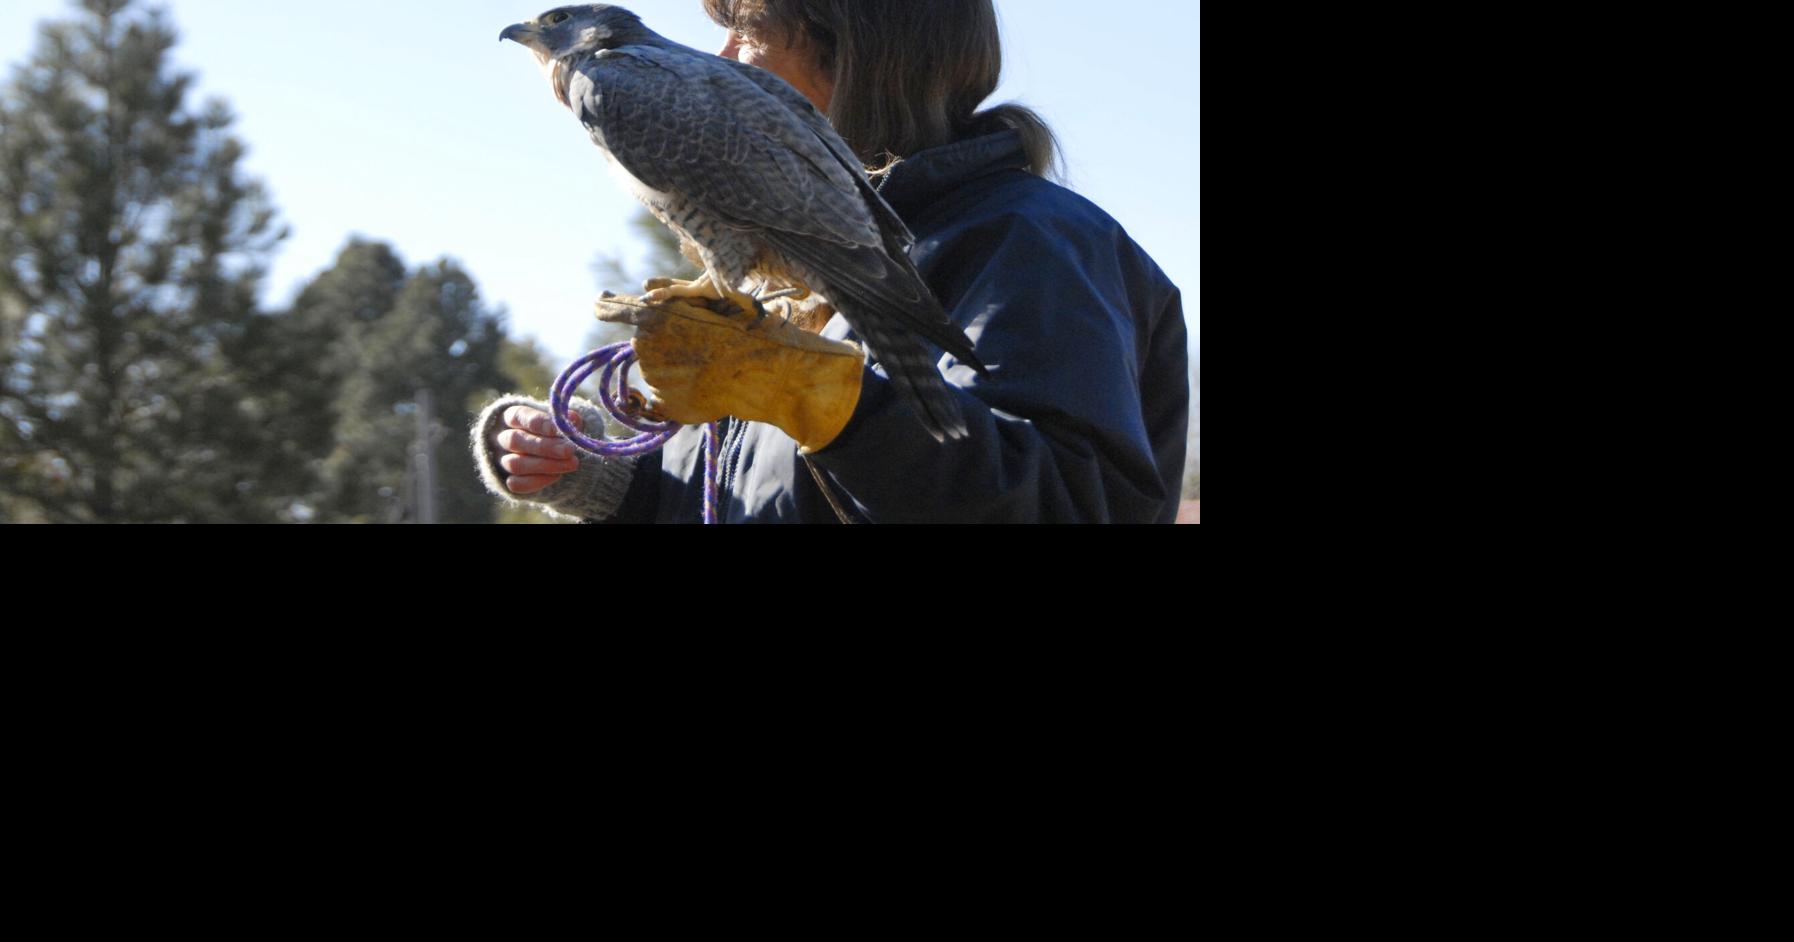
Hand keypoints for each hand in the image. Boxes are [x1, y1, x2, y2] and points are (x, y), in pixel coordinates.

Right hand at [494, 406, 584, 494]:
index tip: (556, 430)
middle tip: (569, 450)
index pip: (519, 416)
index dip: (538, 423)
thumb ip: (566, 419)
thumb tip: (572, 418)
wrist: (550, 456)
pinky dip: (538, 481)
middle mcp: (503, 438)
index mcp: (513, 417)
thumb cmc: (555, 432)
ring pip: (515, 464)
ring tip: (572, 463)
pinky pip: (516, 484)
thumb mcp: (561, 422)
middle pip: (515, 440)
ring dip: (546, 465)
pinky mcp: (507, 481)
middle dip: (544, 447)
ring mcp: (502, 460)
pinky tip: (557, 475)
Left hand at [595, 289, 865, 452]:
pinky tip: (704, 387)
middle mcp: (646, 345)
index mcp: (654, 314)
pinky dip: (678, 396)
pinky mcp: (666, 405)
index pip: (613, 309)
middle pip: (643, 345)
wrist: (767, 370)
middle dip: (664, 345)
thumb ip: (674, 293)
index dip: (605, 306)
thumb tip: (645, 288)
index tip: (599, 304)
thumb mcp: (712, 298)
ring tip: (711, 367)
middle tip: (701, 348)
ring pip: (654, 373)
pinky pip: (660, 401)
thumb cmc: (748, 329)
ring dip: (674, 370)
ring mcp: (655, 377)